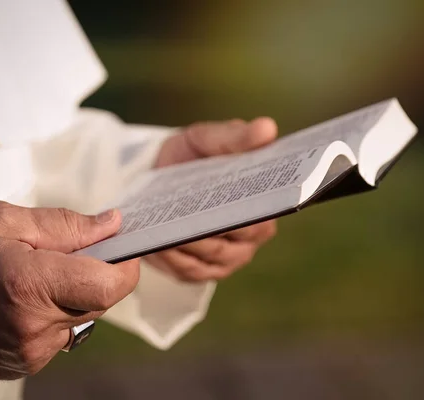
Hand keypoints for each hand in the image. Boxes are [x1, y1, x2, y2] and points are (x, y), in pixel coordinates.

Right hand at [0, 201, 138, 378]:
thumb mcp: (7, 220)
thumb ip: (67, 225)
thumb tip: (112, 225)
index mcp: (29, 284)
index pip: (108, 284)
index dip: (124, 265)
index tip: (121, 248)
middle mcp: (32, 326)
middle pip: (99, 300)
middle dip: (94, 274)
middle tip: (64, 254)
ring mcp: (28, 351)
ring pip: (82, 318)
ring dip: (72, 296)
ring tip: (35, 278)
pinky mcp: (23, 364)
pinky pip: (61, 336)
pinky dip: (54, 316)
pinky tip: (24, 301)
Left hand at [146, 118, 277, 281]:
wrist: (156, 174)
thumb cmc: (191, 156)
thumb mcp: (207, 139)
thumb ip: (235, 136)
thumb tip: (267, 128)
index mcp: (263, 207)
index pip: (261, 216)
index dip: (247, 213)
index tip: (228, 206)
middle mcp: (249, 238)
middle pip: (233, 241)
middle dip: (210, 232)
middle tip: (189, 220)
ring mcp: (225, 259)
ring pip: (210, 258)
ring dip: (188, 247)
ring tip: (168, 232)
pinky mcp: (199, 271)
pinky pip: (189, 272)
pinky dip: (174, 260)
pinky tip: (158, 246)